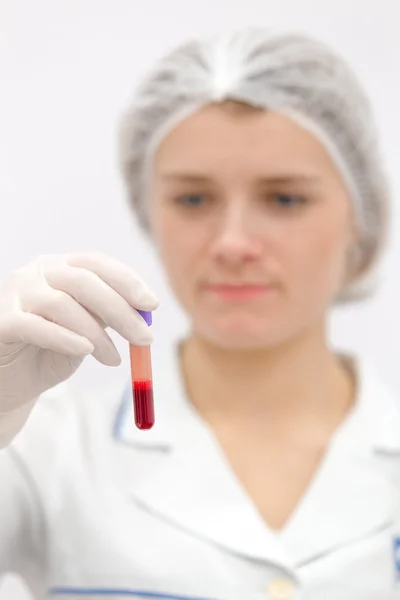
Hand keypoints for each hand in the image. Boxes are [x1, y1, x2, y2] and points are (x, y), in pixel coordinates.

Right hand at [0, 253, 157, 411]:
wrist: (12, 382)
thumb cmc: (52, 352)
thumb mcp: (87, 330)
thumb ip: (108, 316)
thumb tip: (144, 313)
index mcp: (61, 267)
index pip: (97, 263)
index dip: (127, 281)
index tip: (152, 305)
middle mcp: (37, 272)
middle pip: (84, 282)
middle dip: (121, 310)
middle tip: (145, 338)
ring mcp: (16, 293)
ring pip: (63, 304)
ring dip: (97, 334)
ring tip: (115, 359)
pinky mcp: (3, 321)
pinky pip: (37, 326)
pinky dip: (66, 338)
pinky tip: (86, 352)